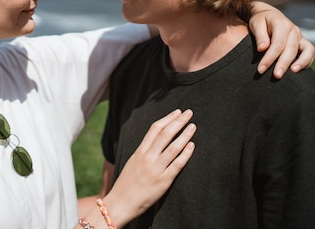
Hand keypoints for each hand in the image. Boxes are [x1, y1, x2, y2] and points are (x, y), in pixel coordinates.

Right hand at [101, 109, 194, 226]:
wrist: (120, 202)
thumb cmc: (126, 183)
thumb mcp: (132, 161)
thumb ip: (144, 151)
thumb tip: (156, 141)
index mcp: (140, 151)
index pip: (155, 129)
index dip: (167, 118)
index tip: (177, 112)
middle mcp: (147, 157)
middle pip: (165, 134)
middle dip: (178, 121)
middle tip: (189, 113)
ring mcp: (155, 169)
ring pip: (173, 147)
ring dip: (184, 135)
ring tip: (193, 126)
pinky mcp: (163, 181)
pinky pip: (177, 165)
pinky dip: (185, 154)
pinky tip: (192, 146)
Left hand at [249, 2, 314, 78]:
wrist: (269, 15)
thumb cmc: (260, 21)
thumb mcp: (256, 24)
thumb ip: (260, 36)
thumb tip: (262, 49)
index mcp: (282, 24)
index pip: (277, 44)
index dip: (269, 58)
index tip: (260, 69)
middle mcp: (293, 30)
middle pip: (291, 49)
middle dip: (283, 64)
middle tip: (276, 76)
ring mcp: (300, 37)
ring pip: (306, 50)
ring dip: (301, 63)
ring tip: (292, 72)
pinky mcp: (303, 43)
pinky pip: (310, 52)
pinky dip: (307, 62)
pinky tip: (297, 71)